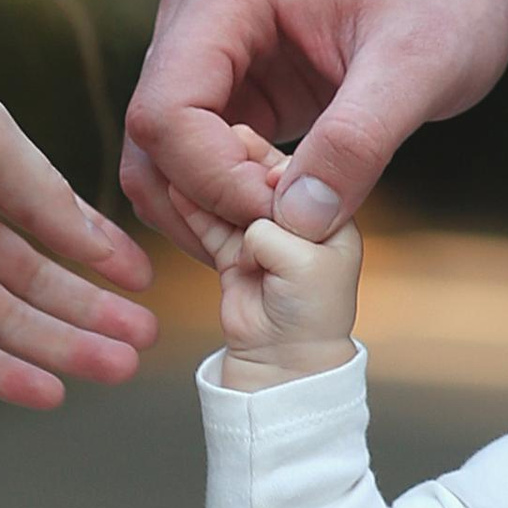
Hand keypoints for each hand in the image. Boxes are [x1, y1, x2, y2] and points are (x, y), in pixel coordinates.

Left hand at [0, 58, 156, 409]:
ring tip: (117, 367)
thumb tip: (100, 243)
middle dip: (91, 314)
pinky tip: (48, 391)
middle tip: (143, 341)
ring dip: (62, 347)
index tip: (143, 284)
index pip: (52, 227)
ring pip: (6, 320)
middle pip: (36, 285)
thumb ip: (44, 194)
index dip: (99, 255)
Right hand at [121, 0, 507, 253]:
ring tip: (282, 239)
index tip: (287, 218)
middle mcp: (195, 14)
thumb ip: (358, 141)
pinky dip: (225, 203)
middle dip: (204, 205)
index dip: (213, 181)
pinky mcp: (228, 87)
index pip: (168, 110)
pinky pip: (195, 160)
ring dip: (205, 213)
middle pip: (152, 138)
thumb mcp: (420, 68)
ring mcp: (204, 51)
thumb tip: (296, 223)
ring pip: (160, 158)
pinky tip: (284, 223)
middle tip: (280, 244)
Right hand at [166, 130, 362, 386]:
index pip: (298, 173)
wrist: (283, 363)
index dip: (268, 162)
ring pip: (231, 199)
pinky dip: (194, 210)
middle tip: (213, 144)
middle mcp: (298, 222)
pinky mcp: (235, 253)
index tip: (243, 146)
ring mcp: (265, 237)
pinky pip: (211, 224)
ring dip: (210, 184)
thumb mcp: (304, 264)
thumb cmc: (310, 319)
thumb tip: (242, 212)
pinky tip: (178, 190)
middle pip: (259, 180)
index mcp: (330, 216)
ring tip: (186, 163)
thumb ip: (273, 231)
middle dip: (236, 165)